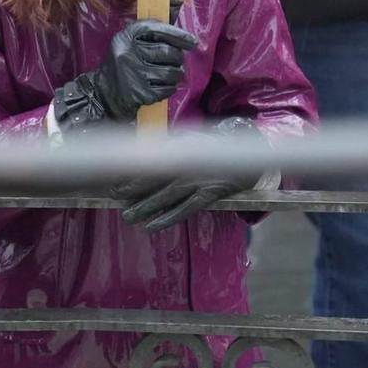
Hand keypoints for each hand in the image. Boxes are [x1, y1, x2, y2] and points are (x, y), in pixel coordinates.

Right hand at [58, 18, 197, 124]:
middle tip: (174, 61)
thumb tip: (179, 1)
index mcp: (127, 35)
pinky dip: (169, 88)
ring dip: (175, 75)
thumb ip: (158, 24)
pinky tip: (161, 86)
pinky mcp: (139, 93)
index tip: (192, 42)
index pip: (158, 29)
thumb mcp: (134, 39)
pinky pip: (167, 89)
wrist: (104, 92)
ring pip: (172, 72)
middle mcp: (128, 52)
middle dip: (177, 58)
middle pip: (169, 52)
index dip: (178, 35)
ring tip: (168, 74)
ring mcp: (133, 74)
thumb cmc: (125, 61)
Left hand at [114, 117, 265, 230]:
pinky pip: (187, 207)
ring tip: (128, 216)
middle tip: (113, 197)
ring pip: (168, 195)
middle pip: (156, 177)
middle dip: (133, 189)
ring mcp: (200, 178)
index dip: (134, 171)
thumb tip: (146, 159)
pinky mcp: (211, 192)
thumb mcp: (194, 142)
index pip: (153, 160)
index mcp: (183, 147)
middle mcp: (190, 161)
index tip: (116, 179)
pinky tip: (153, 226)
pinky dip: (169, 217)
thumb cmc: (219, 148)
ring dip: (146, 206)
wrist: (253, 151)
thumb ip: (174, 150)